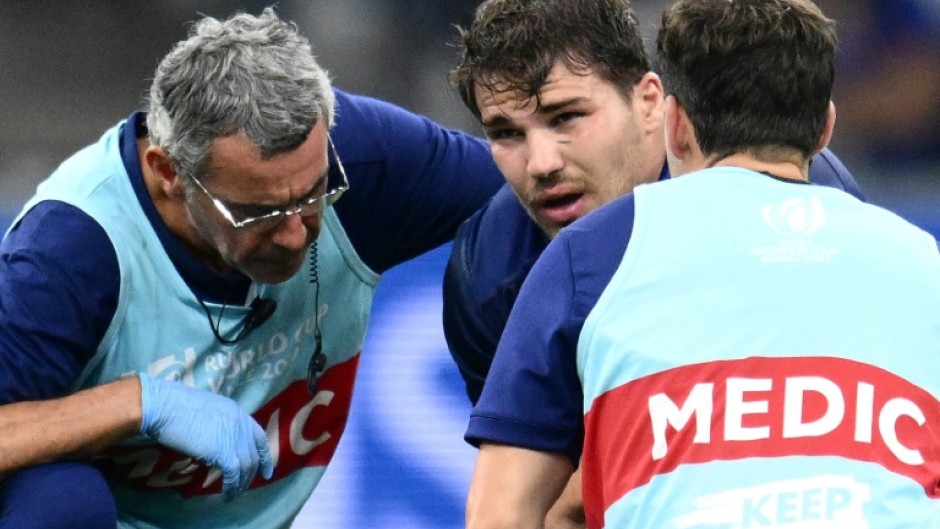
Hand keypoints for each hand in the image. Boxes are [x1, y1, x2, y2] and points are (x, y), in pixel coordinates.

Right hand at [137, 372, 273, 500]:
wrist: (166, 407)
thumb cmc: (178, 406)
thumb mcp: (209, 410)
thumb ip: (221, 424)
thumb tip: (220, 441)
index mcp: (238, 412)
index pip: (259, 437)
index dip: (264, 455)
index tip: (266, 470)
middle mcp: (241, 425)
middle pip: (254, 455)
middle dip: (252, 473)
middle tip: (246, 485)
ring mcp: (234, 438)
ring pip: (246, 467)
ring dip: (241, 484)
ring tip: (234, 494)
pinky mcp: (223, 452)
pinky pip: (233, 475)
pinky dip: (231, 488)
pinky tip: (227, 495)